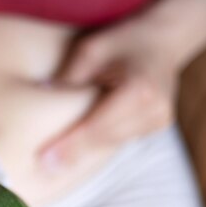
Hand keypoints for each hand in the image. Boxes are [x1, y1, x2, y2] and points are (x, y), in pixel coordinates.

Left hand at [40, 21, 177, 167]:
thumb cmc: (124, 40)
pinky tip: (76, 148)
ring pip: (111, 144)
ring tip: (54, 163)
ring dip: (84, 151)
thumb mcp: (92, 49)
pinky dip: (98, 142)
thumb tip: (43, 99)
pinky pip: (119, 139)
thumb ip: (69, 76)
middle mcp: (155, 110)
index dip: (71, 144)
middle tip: (42, 168)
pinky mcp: (155, 127)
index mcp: (140, 90)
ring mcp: (159, 121)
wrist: (163, 38)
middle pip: (104, 140)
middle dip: (72, 153)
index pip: (98, 125)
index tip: (45, 159)